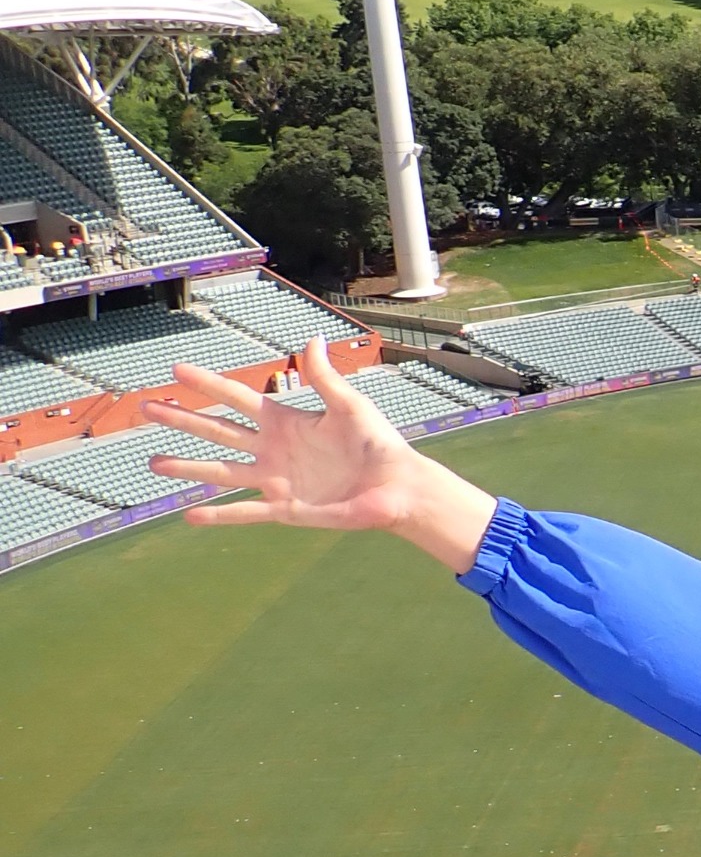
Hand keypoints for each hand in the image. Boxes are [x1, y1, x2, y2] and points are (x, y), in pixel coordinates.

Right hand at [141, 340, 497, 570]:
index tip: (177, 370)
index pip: (238, 398)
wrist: (398, 487)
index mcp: (287, 421)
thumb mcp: (350, 406)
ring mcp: (276, 481)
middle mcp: (273, 450)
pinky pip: (245, 512)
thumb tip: (311, 339)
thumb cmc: (379, 445)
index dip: (208, 384)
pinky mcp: (285, 509)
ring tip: (154, 463)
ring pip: (221, 472)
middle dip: (182, 420)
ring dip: (188, 467)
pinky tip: (189, 515)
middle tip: (146, 409)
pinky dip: (219, 516)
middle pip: (218, 432)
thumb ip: (325, 378)